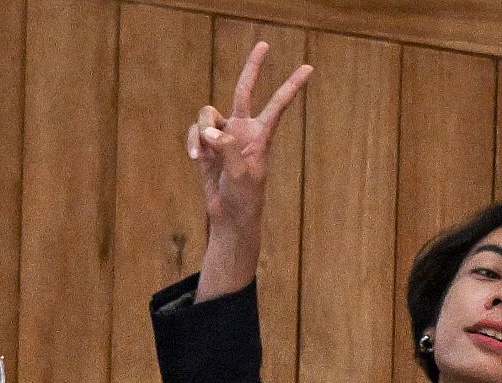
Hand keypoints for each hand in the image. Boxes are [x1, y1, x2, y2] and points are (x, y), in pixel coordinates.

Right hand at [186, 42, 311, 232]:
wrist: (230, 217)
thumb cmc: (244, 199)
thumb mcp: (241, 174)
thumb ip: (226, 148)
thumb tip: (210, 131)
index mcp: (260, 137)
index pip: (277, 106)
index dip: (291, 87)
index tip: (308, 69)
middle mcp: (242, 130)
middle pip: (245, 90)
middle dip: (253, 68)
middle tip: (264, 45)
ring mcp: (223, 137)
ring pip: (208, 114)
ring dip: (201, 129)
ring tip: (202, 155)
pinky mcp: (207, 146)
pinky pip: (196, 132)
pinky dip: (193, 142)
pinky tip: (195, 158)